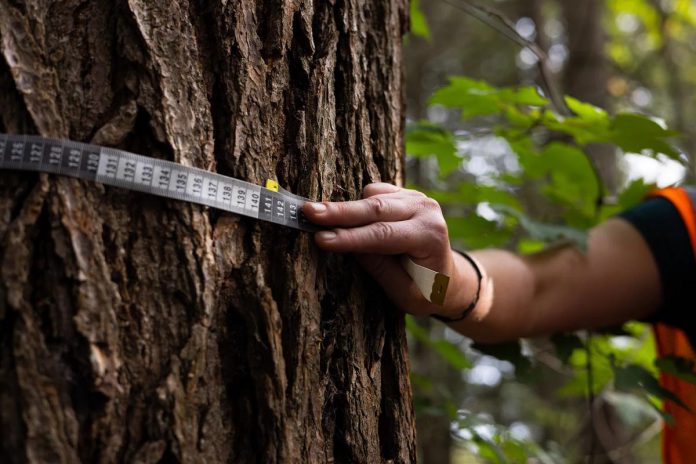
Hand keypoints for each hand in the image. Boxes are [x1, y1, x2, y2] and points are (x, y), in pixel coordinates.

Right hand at [303, 183, 466, 317]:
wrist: (447, 278)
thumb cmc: (426, 291)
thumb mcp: (405, 294)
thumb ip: (381, 269)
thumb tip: (350, 245)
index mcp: (431, 236)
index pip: (383, 235)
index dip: (350, 237)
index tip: (321, 239)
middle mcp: (426, 211)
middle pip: (375, 209)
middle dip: (339, 212)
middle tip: (309, 212)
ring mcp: (416, 198)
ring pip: (372, 197)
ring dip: (344, 208)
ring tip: (316, 216)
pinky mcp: (405, 194)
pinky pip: (374, 192)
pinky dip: (356, 203)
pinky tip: (342, 215)